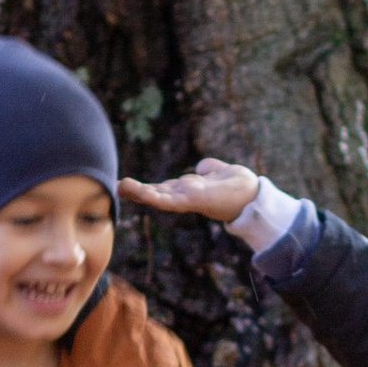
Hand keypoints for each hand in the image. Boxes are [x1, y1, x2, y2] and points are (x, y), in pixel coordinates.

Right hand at [120, 158, 262, 224]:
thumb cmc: (239, 186)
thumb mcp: (218, 172)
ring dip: (140, 193)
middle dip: (135, 191)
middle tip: (113, 186)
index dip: (143, 188)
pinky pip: (172, 199)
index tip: (123, 184)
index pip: (161, 188)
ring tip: (121, 187)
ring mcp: (188, 199)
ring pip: (160, 197)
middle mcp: (184, 196)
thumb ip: (209, 169)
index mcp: (187, 190)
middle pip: (155, 193)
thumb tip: (203, 167)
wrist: (254, 194)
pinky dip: (156, 197)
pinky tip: (143, 194)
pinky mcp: (195, 200)